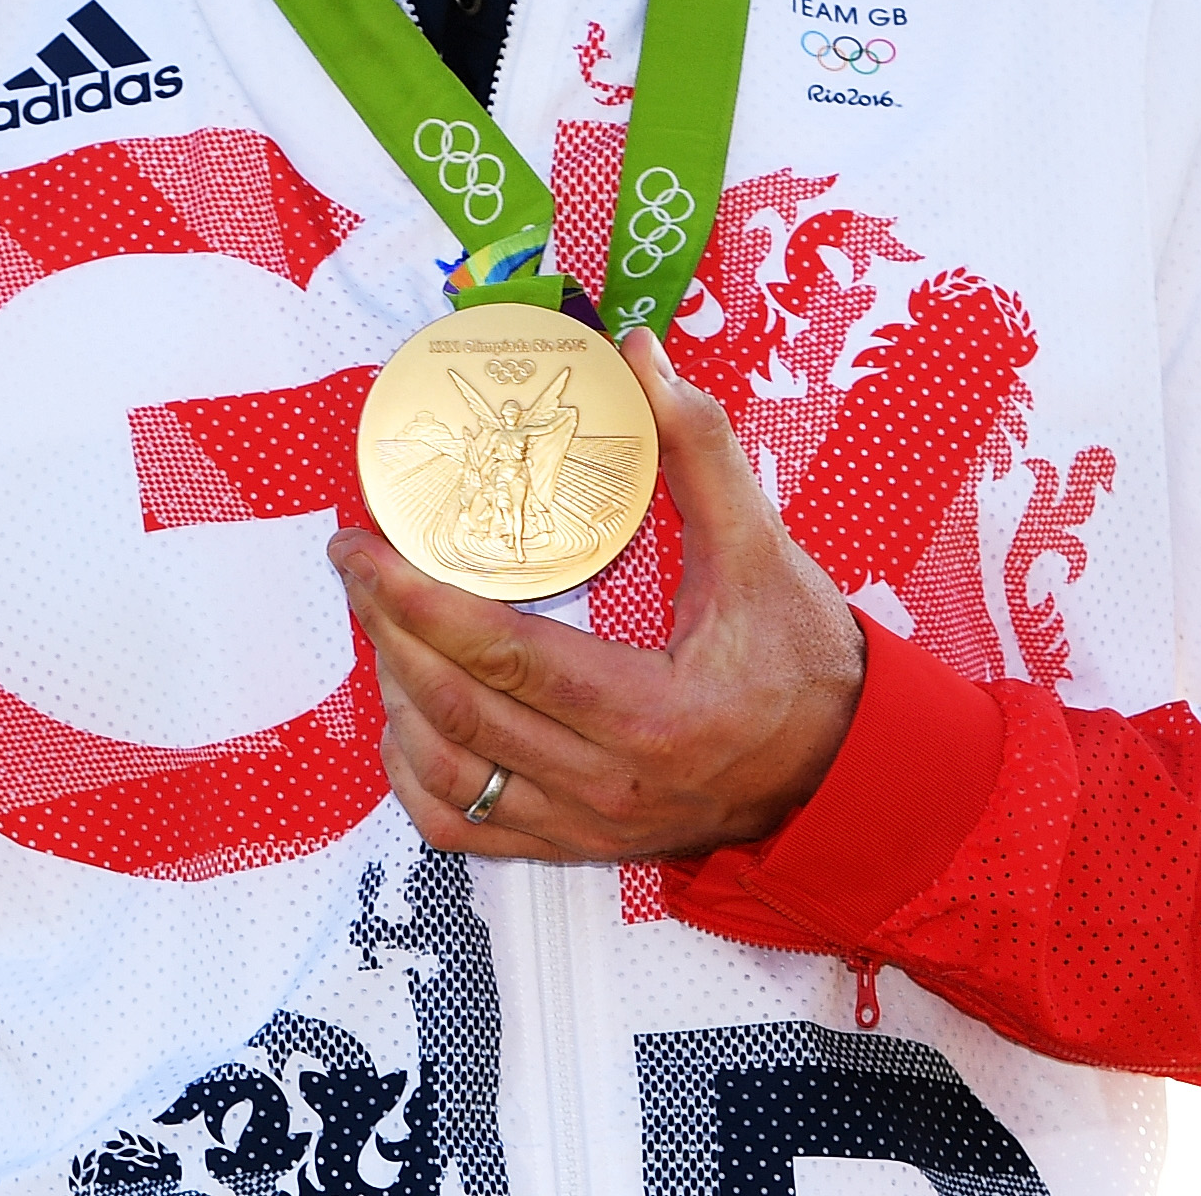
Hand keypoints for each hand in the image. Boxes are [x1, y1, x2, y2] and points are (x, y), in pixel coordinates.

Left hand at [327, 327, 864, 860]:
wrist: (845, 769)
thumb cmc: (804, 660)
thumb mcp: (762, 549)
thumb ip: (699, 448)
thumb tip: (638, 354)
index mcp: (652, 714)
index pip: (504, 657)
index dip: (417, 599)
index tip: (364, 545)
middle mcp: (610, 784)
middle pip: (457, 711)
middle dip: (387, 629)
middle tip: (356, 562)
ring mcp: (587, 826)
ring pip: (447, 774)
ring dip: (395, 696)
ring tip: (382, 623)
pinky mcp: (576, 846)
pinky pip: (463, 828)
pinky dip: (415, 774)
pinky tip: (406, 715)